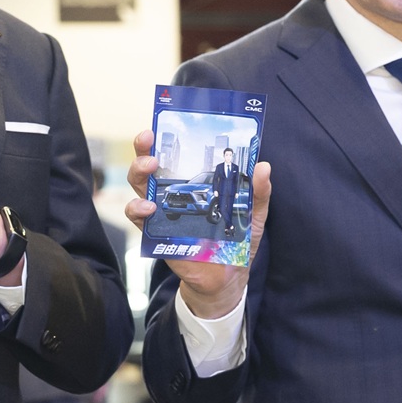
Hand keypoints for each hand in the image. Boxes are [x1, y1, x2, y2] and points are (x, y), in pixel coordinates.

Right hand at [126, 129, 271, 317]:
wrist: (228, 278)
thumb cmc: (238, 241)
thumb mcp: (254, 214)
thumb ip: (258, 191)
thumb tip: (263, 165)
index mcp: (195, 184)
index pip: (176, 156)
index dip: (166, 139)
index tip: (162, 124)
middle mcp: (174, 194)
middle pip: (150, 166)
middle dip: (144, 149)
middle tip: (148, 140)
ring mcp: (163, 213)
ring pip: (139, 187)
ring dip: (139, 173)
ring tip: (150, 168)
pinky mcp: (157, 234)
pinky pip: (139, 219)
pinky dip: (138, 210)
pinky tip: (149, 207)